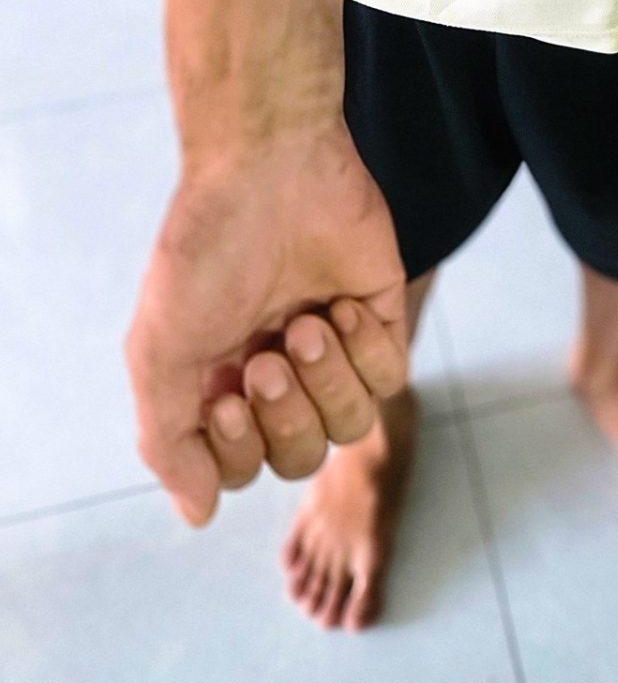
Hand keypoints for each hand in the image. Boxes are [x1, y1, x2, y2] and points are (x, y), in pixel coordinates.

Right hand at [126, 120, 407, 525]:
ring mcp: (331, 348)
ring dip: (328, 381)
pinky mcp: (378, 320)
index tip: (226, 397)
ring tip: (308, 323)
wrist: (269, 167)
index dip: (239, 452)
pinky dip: (367, 351)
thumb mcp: (160, 348)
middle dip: (287, 415)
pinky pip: (391, 378)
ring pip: (351, 426)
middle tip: (267, 354)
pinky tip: (343, 305)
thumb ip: (168, 441)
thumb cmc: (206, 251)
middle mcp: (276, 372)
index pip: (241, 469)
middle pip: (300, 456)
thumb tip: (198, 516)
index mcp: (219, 383)